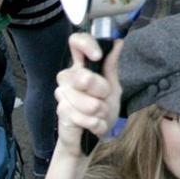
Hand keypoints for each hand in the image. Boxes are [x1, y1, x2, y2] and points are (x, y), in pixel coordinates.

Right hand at [53, 34, 121, 157]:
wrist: (92, 136)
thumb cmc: (102, 110)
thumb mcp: (113, 88)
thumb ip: (111, 67)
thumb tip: (117, 42)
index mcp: (82, 66)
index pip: (76, 42)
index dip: (86, 45)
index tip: (97, 56)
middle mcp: (68, 76)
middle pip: (85, 76)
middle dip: (102, 92)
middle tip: (103, 99)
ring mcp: (63, 93)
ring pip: (88, 101)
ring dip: (101, 111)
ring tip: (98, 115)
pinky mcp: (61, 111)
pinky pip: (84, 116)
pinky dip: (95, 123)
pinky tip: (93, 124)